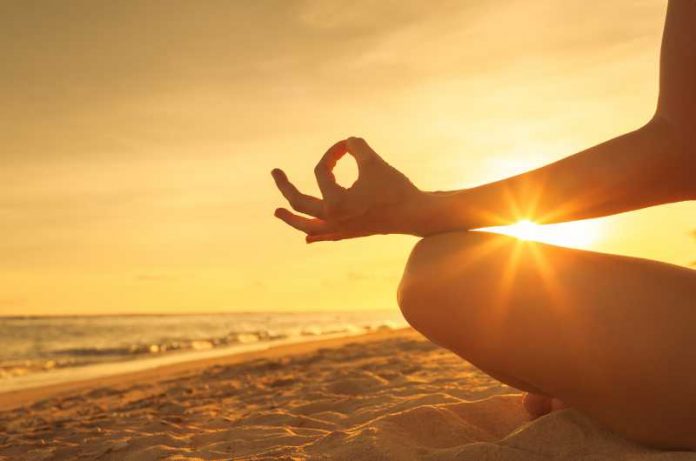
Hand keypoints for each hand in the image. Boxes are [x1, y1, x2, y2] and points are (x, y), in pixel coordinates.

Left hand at [272, 137, 430, 242]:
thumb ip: (355, 146)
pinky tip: (307, 237)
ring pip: (307, 225)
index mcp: (335, 202)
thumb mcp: (373, 161)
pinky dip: (315, 234)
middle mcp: (332, 218)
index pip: (322, 171)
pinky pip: (326, 235)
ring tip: (276, 212)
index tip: (345, 146)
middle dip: (284, 186)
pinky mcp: (350, 233)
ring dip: (291, 219)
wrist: (415, 214)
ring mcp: (340, 229)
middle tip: (274, 172)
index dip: (331, 154)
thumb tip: (346, 143)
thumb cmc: (394, 188)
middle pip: (299, 202)